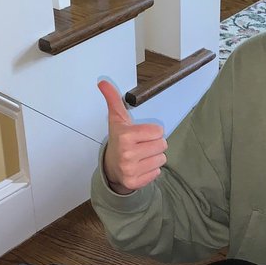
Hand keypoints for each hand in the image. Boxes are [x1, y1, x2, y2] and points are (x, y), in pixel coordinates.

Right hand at [98, 80, 167, 194]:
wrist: (111, 167)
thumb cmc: (119, 140)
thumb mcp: (117, 119)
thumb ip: (113, 99)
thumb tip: (102, 81)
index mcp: (125, 136)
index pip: (159, 130)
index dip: (152, 131)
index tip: (140, 134)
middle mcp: (127, 154)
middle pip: (163, 145)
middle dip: (154, 144)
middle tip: (141, 146)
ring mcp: (130, 170)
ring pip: (162, 159)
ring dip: (154, 157)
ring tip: (141, 156)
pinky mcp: (134, 183)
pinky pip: (157, 173)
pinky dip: (151, 170)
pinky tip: (141, 167)